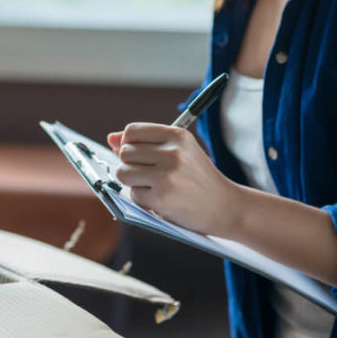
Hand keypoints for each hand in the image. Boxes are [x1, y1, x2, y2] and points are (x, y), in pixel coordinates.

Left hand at [108, 123, 239, 235]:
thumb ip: (145, 143)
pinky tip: (162, 199)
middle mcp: (172, 152)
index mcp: (177, 135)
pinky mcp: (161, 197)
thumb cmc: (198, 178)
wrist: (225, 206)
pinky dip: (143, 200)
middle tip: (152, 175)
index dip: (129, 144)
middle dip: (131, 165)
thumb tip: (111, 138)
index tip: (141, 155)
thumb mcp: (180, 152)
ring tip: (154, 186)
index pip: (132, 131)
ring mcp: (166, 175)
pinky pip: (133, 194)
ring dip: (134, 183)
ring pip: (124, 172)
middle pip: (125, 153)